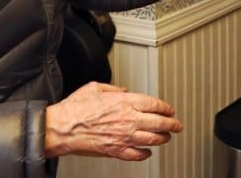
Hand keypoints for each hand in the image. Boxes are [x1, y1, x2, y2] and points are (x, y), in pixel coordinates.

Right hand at [44, 82, 183, 160]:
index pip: (155, 104)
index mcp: (125, 102)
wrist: (63, 127)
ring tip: (167, 138)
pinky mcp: (115, 151)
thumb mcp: (96, 87)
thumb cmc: (76, 108)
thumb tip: (123, 90)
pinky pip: (136, 155)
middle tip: (177, 125)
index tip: (170, 110)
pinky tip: (147, 152)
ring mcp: (123, 137)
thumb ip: (114, 88)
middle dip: (172, 124)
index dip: (166, 108)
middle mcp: (128, 119)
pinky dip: (145, 154)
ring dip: (163, 138)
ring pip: (152, 140)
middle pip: (159, 123)